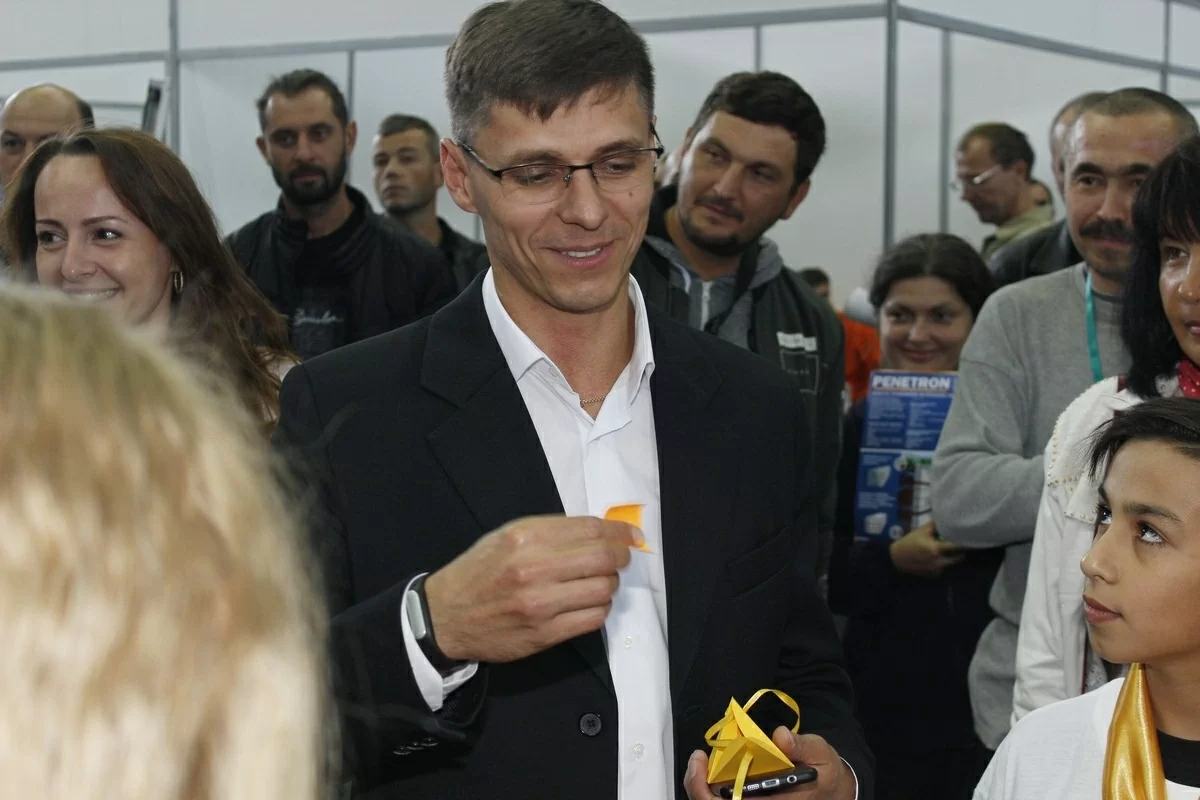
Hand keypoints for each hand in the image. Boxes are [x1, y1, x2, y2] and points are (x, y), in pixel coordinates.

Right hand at [423, 515, 639, 662]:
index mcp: (526, 536)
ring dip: (610, 584)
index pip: (591, 530)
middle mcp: (534, 568)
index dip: (620, 532)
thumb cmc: (480, 570)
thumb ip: (552, 531)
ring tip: (599, 581)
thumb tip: (601, 532)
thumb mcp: (507, 535)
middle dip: (621, 557)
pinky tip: (588, 602)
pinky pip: (593, 619)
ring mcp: (540, 604)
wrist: (447, 616)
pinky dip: (600, 608)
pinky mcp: (544, 634)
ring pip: (604, 589)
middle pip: (603, 559)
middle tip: (621, 558)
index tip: (632, 536)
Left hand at [683, 728, 854, 799]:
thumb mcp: (819, 754)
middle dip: (698, 786)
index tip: (703, 762)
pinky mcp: (752, 799)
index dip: (706, 791)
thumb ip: (801, 746)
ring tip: (700, 762)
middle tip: (697, 759)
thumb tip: (781, 737)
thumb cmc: (824, 772)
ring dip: (702, 786)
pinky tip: (712, 768)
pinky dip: (711, 786)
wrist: (831, 785)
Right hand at [888, 521, 963, 577]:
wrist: (896, 558)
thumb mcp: (921, 531)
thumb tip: (946, 520)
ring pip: (951, 563)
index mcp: (936, 549)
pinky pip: (943, 568)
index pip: (957, 547)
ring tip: (946, 551)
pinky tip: (935, 559)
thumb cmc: (909, 542)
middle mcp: (939, 561)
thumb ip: (935, 526)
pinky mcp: (933, 575)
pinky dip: (943, 564)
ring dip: (951, 558)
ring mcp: (937, 570)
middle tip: (958, 545)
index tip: (968, 539)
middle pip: (959, 557)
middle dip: (960, 551)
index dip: (964, 543)